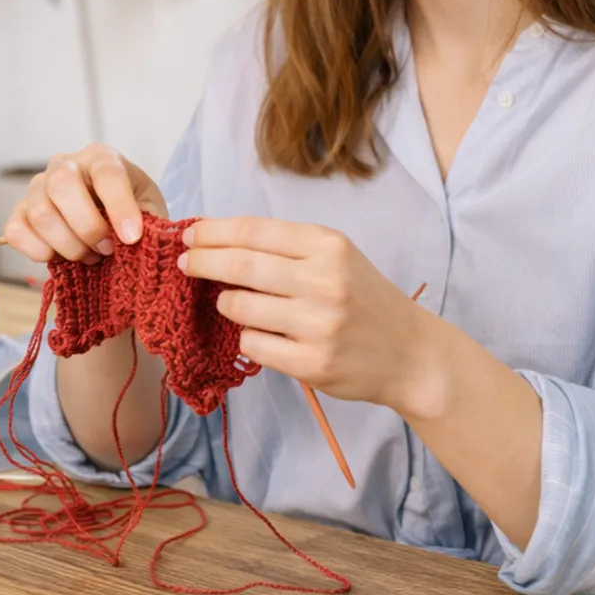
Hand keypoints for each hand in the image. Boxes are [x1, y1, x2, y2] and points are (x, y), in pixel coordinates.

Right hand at [4, 144, 167, 264]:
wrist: (112, 222)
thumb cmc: (132, 211)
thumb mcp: (150, 209)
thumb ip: (147, 220)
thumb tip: (132, 238)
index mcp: (101, 157)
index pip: (107, 172)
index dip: (119, 206)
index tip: (132, 238)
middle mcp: (65, 164)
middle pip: (61, 184)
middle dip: (87, 226)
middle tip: (107, 249)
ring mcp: (37, 187)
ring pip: (40, 213)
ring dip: (69, 245)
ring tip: (90, 256)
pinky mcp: (19, 212)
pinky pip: (16, 231)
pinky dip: (39, 251)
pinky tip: (60, 257)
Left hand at [179, 217, 427, 407]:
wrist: (410, 352)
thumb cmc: (363, 296)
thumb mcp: (335, 256)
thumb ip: (286, 247)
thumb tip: (219, 240)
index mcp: (327, 245)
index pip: (253, 231)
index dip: (213, 232)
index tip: (190, 236)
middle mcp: (324, 280)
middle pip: (240, 266)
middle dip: (203, 262)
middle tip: (185, 264)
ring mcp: (318, 324)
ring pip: (240, 307)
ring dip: (224, 303)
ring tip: (228, 301)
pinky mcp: (313, 363)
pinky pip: (253, 345)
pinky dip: (244, 336)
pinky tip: (255, 331)